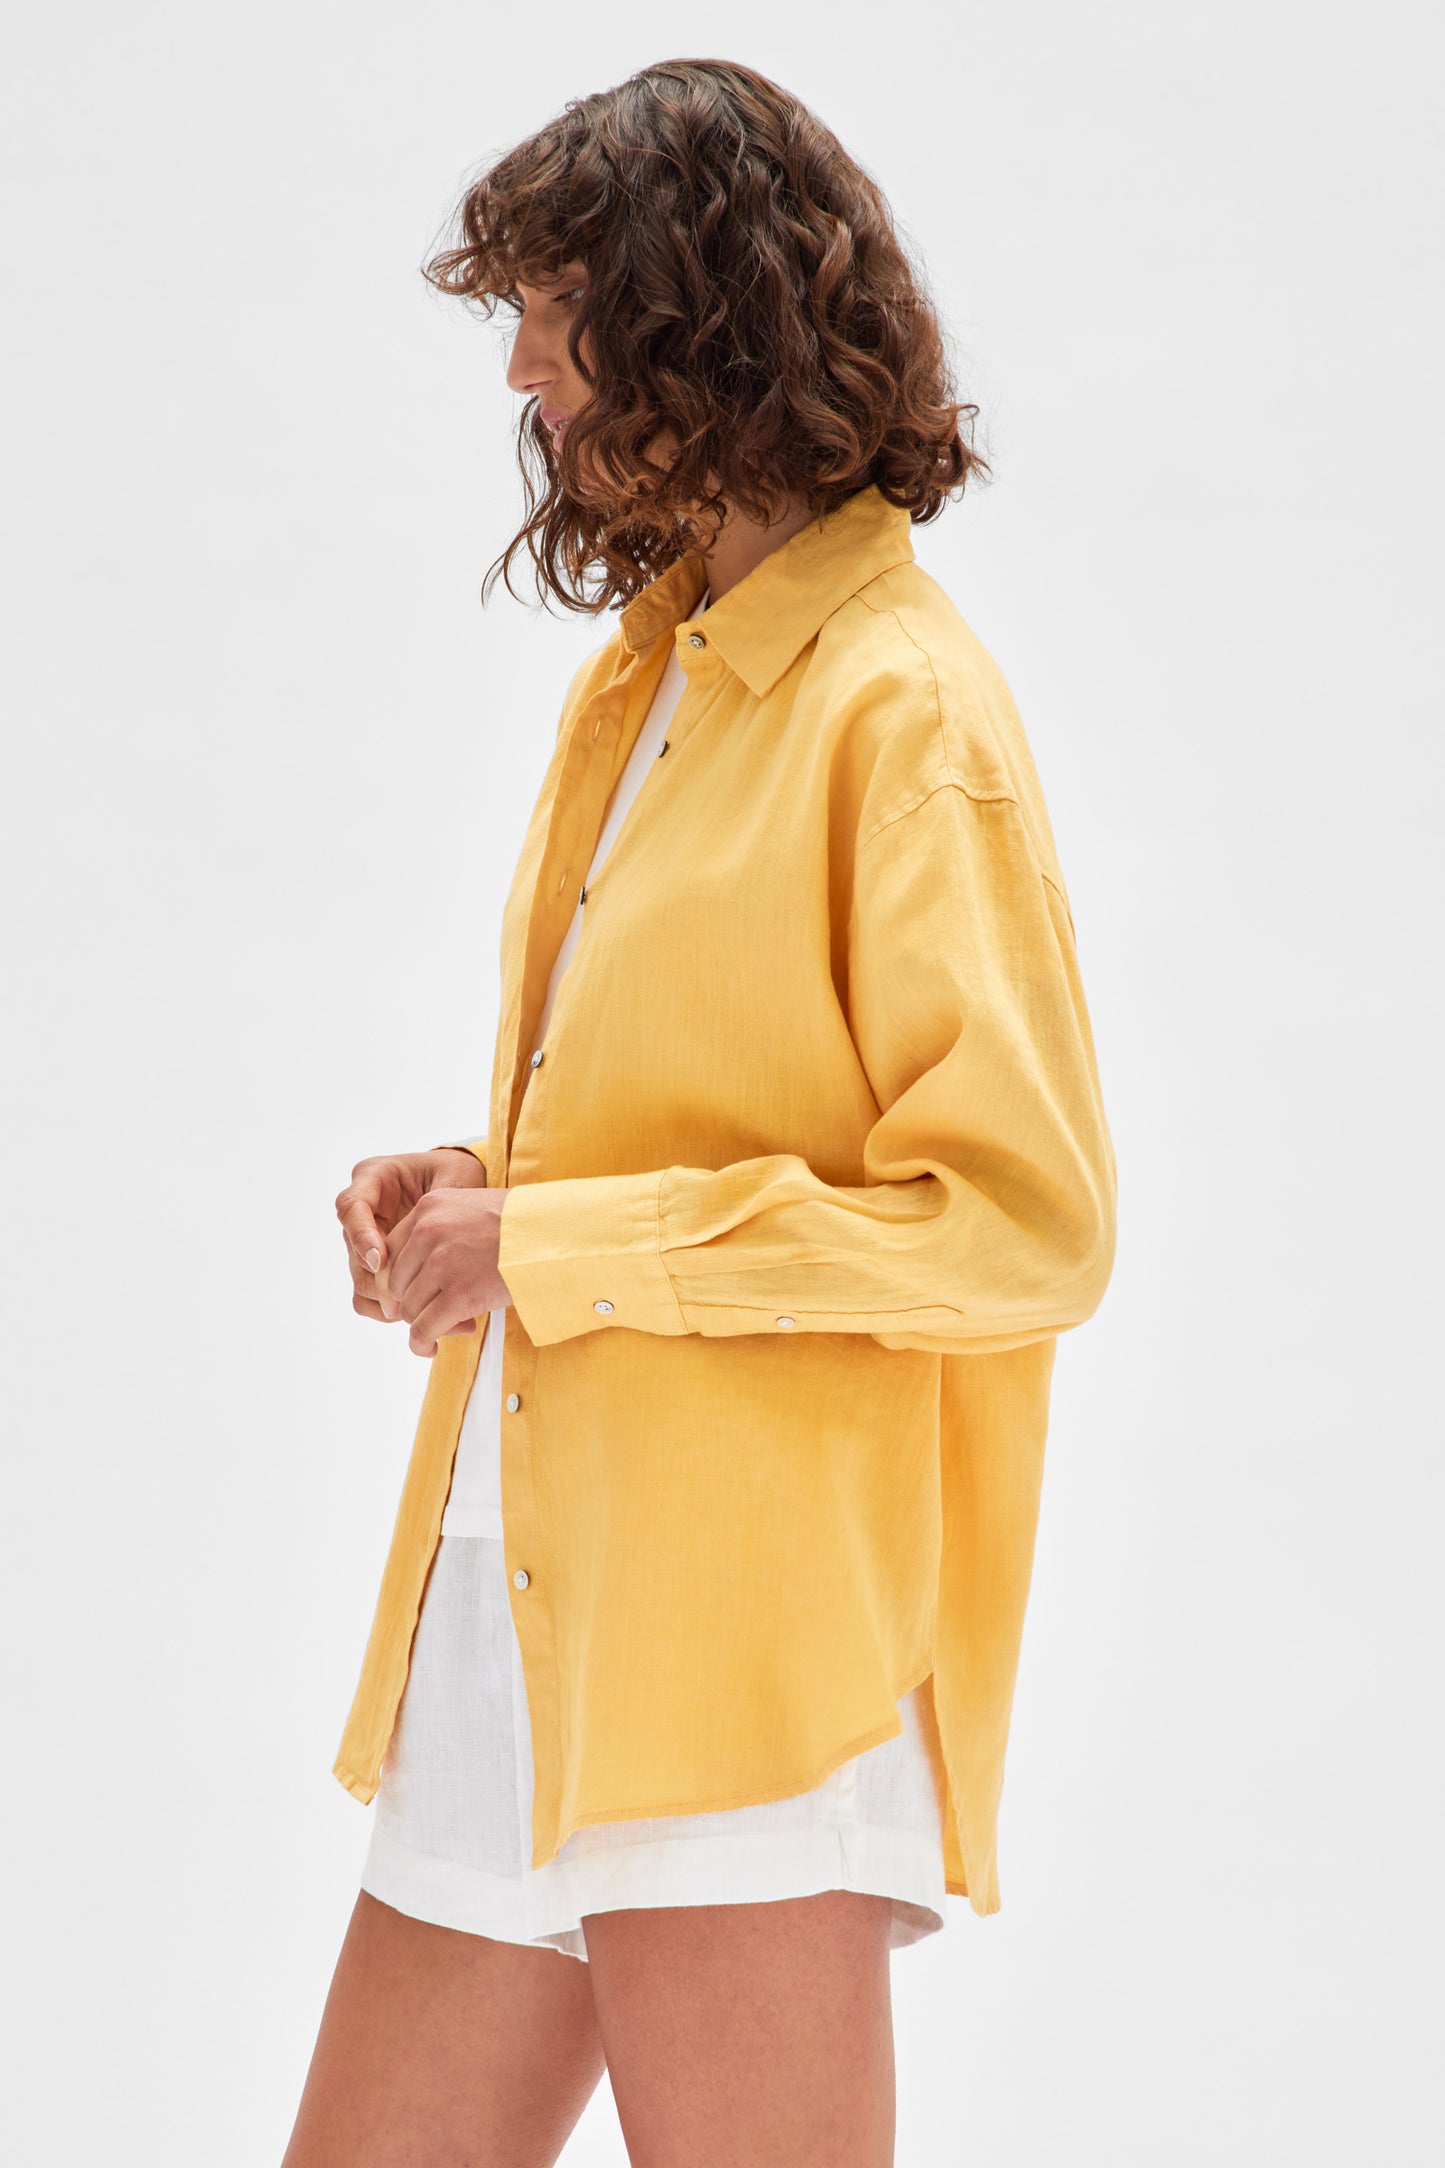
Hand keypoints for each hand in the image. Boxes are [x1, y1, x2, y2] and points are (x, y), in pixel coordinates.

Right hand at [335, 1148, 488, 1327]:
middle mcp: (363, 1209)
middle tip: (403, 1302)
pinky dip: (388, 1309)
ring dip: (386, 1300)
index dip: (361, 1236)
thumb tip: (421, 1249)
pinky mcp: (375, 1264)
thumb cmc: (458, 1173)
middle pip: (353, 1251)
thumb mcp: (455, 1177)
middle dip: (378, 1280)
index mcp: (373, 1177)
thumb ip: (436, 1207)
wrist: (464, 1185)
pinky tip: (419, 1315)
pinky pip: (368, 1295)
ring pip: (360, 1278)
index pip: (351, 1207)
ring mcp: (365, 1239)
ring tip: (421, 1312)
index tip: (380, 1260)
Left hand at [375, 1185, 512, 1356]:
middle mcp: (427, 1232)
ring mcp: (442, 1264)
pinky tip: (429, 1349)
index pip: (390, 1252)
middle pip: (396, 1282)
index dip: (399, 1278)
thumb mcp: (472, 1206)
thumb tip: (421, 1265)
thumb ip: (441, 1227)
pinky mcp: (459, 1295)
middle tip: (432, 1311)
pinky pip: (423, 1329)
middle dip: (411, 1302)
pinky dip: (421, 1344)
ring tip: (445, 1326)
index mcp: (429, 1207)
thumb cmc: (522, 1222)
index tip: (411, 1293)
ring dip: (423, 1323)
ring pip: (409, 1309)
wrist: (555, 1234)